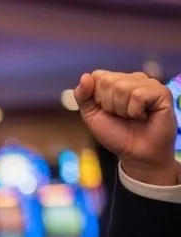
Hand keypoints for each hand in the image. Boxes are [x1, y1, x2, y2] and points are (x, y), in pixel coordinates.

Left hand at [75, 70, 178, 185]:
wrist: (135, 153)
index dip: (97, 99)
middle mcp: (133, 79)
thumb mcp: (92, 116)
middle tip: (121, 116)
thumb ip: (83, 96)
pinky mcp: (161, 92)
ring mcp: (148, 84)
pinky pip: (138, 95)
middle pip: (108, 82)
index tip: (107, 112)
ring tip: (132, 117)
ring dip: (122, 110)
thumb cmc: (116, 134)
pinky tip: (143, 116)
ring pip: (122, 88)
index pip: (97, 76)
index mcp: (116, 81)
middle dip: (109, 105)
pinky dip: (135, 111)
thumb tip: (85, 76)